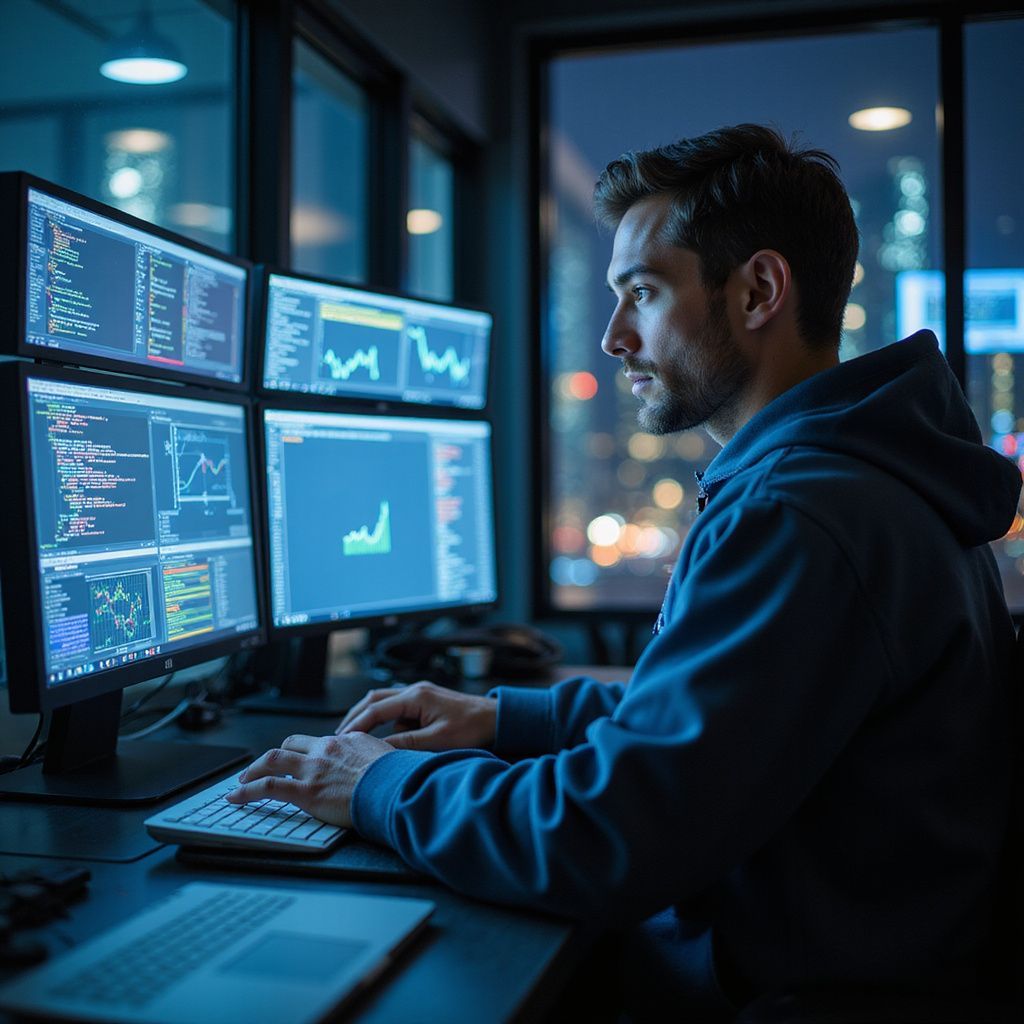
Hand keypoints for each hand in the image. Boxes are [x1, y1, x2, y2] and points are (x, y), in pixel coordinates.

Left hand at [225, 732, 393, 827]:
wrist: (397, 787)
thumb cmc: (399, 777)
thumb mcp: (389, 758)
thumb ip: (375, 759)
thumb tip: (378, 767)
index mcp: (348, 740)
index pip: (320, 742)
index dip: (306, 752)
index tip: (301, 760)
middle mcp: (327, 749)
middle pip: (291, 744)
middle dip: (275, 756)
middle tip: (264, 766)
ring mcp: (314, 768)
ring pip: (273, 760)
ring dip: (254, 769)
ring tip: (243, 780)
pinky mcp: (306, 791)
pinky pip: (267, 786)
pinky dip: (247, 791)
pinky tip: (236, 797)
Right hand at [336, 680, 497, 751]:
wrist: (496, 719)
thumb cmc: (473, 727)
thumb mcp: (438, 740)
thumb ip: (407, 744)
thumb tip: (379, 751)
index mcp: (417, 696)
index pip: (376, 709)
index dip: (356, 725)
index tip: (342, 740)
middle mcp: (415, 691)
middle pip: (374, 700)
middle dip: (355, 718)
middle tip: (341, 737)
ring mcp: (420, 695)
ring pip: (384, 704)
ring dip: (371, 720)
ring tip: (357, 741)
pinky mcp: (425, 703)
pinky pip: (398, 711)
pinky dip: (389, 724)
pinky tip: (389, 740)